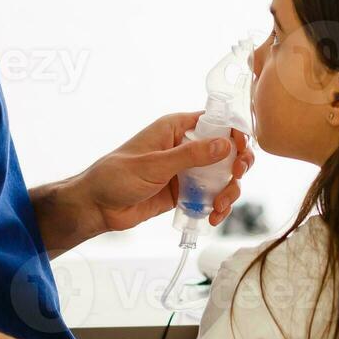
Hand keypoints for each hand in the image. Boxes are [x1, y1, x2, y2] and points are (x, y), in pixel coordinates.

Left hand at [77, 112, 254, 235]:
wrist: (98, 207)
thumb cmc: (116, 176)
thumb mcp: (154, 164)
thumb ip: (190, 156)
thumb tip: (225, 144)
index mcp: (175, 128)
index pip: (215, 122)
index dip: (234, 133)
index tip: (241, 151)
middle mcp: (185, 147)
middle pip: (226, 150)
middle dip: (237, 165)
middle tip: (236, 177)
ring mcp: (186, 171)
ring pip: (222, 176)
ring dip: (229, 191)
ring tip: (220, 206)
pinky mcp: (185, 192)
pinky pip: (211, 196)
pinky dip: (218, 206)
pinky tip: (214, 216)